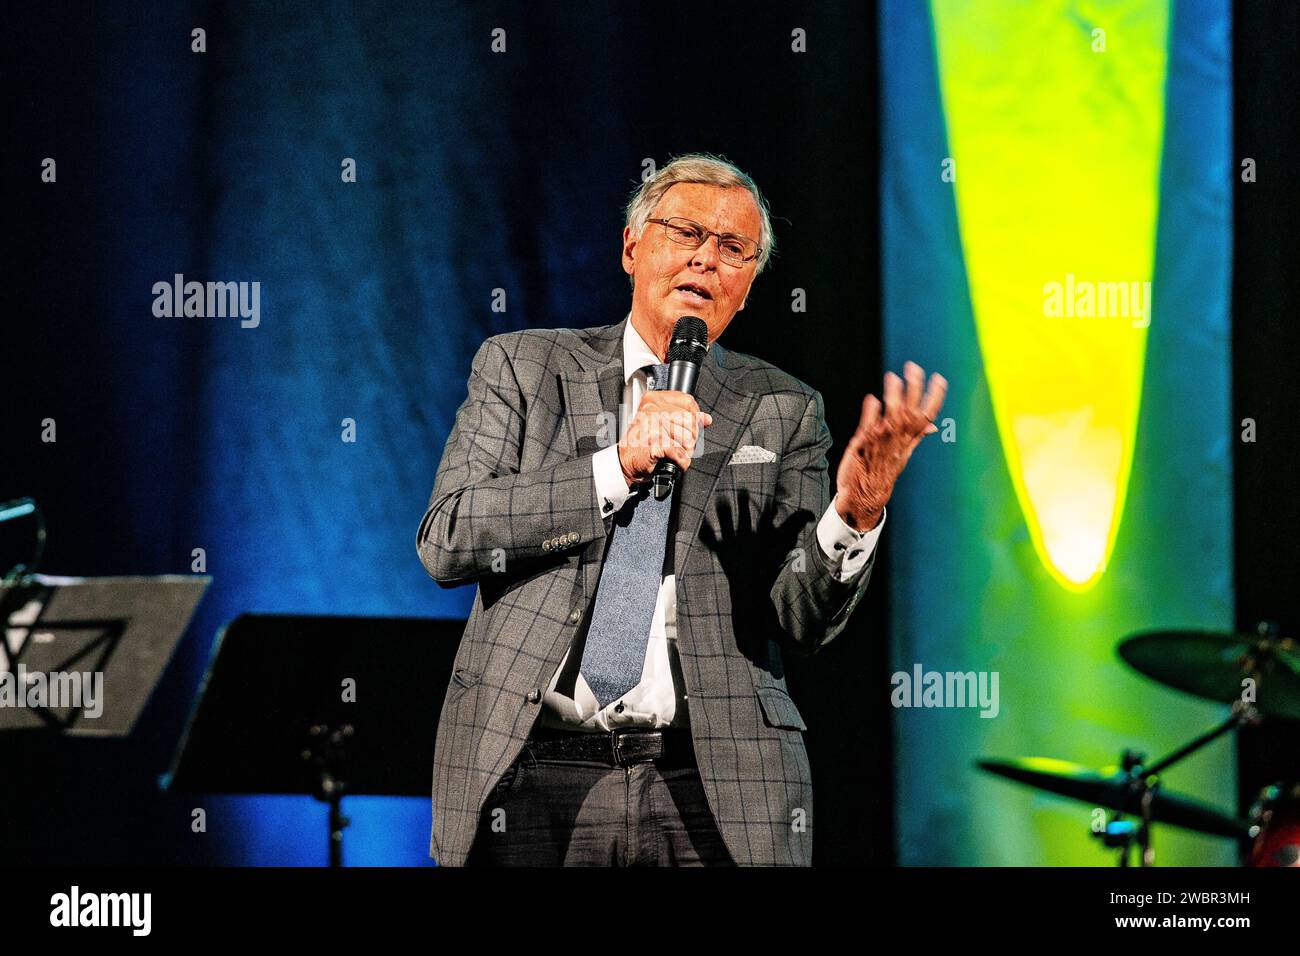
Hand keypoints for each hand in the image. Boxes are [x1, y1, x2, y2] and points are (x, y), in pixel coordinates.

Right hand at [617, 391, 712, 486]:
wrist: (626, 461)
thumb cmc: (642, 443)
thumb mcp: (662, 423)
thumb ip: (685, 417)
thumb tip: (706, 418)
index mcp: (654, 400)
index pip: (688, 402)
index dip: (694, 417)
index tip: (690, 426)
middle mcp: (653, 410)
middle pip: (691, 421)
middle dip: (690, 437)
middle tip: (679, 444)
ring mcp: (654, 425)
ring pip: (688, 438)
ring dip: (685, 451)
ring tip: (673, 452)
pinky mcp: (655, 442)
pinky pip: (680, 453)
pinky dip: (681, 461)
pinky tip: (673, 460)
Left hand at [835, 361, 946, 529]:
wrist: (864, 498)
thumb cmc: (882, 472)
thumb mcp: (902, 455)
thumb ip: (916, 437)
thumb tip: (933, 426)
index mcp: (909, 441)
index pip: (927, 417)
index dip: (934, 398)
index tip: (939, 379)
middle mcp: (898, 441)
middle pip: (911, 412)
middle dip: (914, 389)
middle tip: (914, 367)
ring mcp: (880, 444)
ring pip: (891, 418)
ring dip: (893, 397)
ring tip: (893, 377)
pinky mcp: (862, 447)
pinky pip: (868, 428)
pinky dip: (871, 413)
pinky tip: (872, 398)